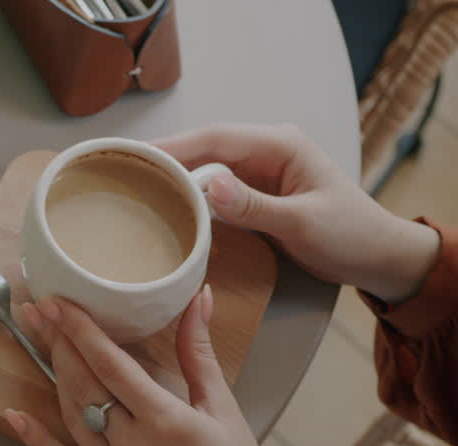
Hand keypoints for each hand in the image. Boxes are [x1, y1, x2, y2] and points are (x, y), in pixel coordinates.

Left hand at [3, 294, 376, 445]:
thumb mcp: (224, 409)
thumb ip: (199, 353)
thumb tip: (198, 298)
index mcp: (168, 423)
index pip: (112, 365)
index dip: (81, 330)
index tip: (57, 303)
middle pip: (85, 386)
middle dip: (59, 343)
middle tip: (37, 311)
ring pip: (73, 417)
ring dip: (54, 377)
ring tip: (39, 341)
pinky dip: (37, 440)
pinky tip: (14, 414)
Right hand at [156, 123, 438, 301]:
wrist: (378, 257)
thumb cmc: (350, 236)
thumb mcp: (302, 223)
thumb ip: (255, 206)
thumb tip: (209, 186)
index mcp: (280, 145)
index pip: (214, 138)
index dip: (171, 146)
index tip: (133, 156)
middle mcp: (266, 150)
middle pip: (202, 147)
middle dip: (163, 157)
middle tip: (117, 171)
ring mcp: (259, 171)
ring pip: (203, 166)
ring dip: (171, 175)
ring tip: (129, 185)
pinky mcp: (254, 193)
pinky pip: (212, 187)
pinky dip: (187, 193)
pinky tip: (162, 204)